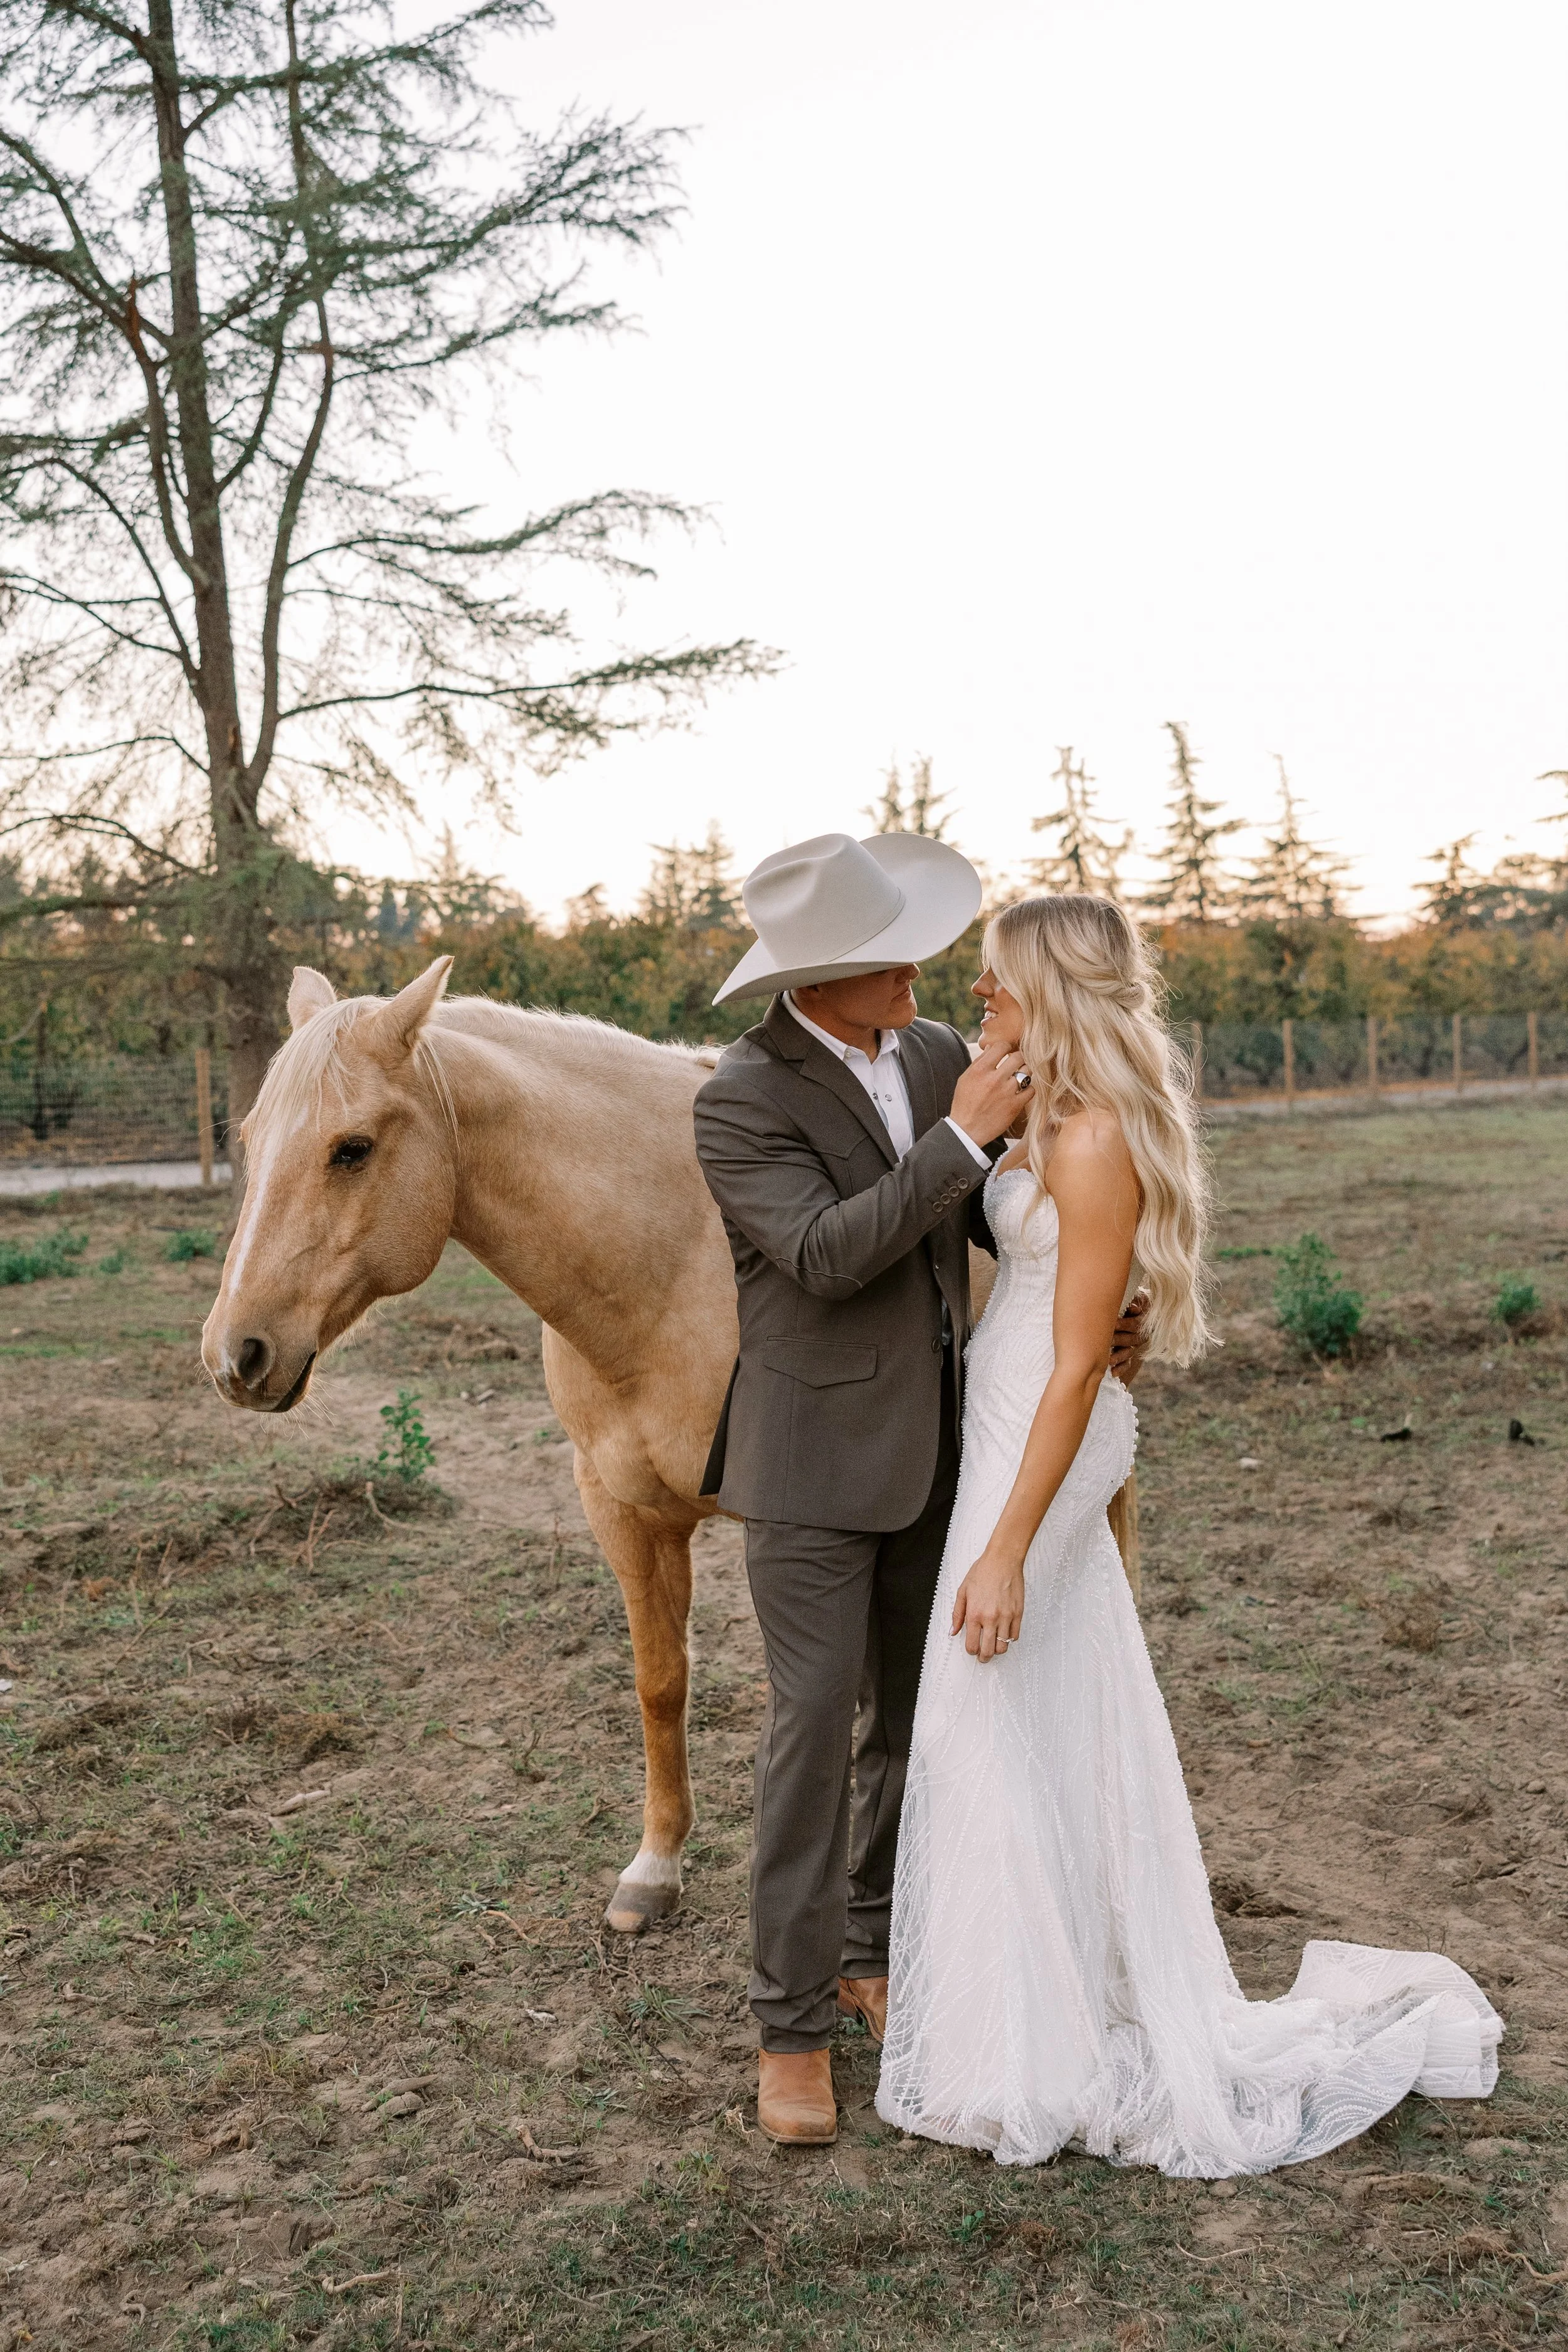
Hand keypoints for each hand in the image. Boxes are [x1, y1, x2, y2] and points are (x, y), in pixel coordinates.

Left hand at [950, 1546, 1024, 1661]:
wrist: (1002, 1561)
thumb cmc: (982, 1572)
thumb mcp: (963, 1591)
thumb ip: (957, 1614)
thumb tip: (953, 1632)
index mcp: (974, 1614)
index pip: (972, 1644)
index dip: (971, 1651)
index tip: (972, 1650)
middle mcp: (990, 1618)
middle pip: (988, 1651)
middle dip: (984, 1657)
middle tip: (983, 1657)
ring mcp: (1006, 1617)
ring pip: (1003, 1647)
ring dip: (997, 1650)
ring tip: (993, 1645)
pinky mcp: (1018, 1614)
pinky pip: (1015, 1636)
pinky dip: (1009, 1639)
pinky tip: (1003, 1634)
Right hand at [951, 1040, 1034, 1147]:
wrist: (967, 1130)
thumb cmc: (964, 1104)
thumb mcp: (965, 1079)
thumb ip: (979, 1062)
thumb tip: (991, 1048)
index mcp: (980, 1069)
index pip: (1001, 1046)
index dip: (1005, 1047)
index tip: (1006, 1052)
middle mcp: (994, 1078)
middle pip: (1018, 1057)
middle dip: (1018, 1059)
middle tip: (1016, 1064)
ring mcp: (1006, 1092)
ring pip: (1027, 1072)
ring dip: (1024, 1073)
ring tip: (1019, 1078)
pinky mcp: (1015, 1106)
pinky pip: (1031, 1090)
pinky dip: (1028, 1090)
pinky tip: (1021, 1092)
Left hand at [1110, 1289, 1150, 1387]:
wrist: (1134, 1307)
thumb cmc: (1131, 1299)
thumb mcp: (1135, 1295)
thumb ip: (1134, 1300)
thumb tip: (1133, 1306)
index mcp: (1142, 1318)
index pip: (1135, 1323)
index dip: (1125, 1324)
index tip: (1113, 1324)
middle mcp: (1140, 1332)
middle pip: (1132, 1339)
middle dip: (1119, 1340)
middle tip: (1107, 1341)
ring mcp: (1134, 1344)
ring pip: (1129, 1351)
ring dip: (1119, 1356)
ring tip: (1108, 1360)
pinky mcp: (1129, 1353)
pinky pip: (1128, 1363)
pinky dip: (1121, 1368)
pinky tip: (1113, 1373)